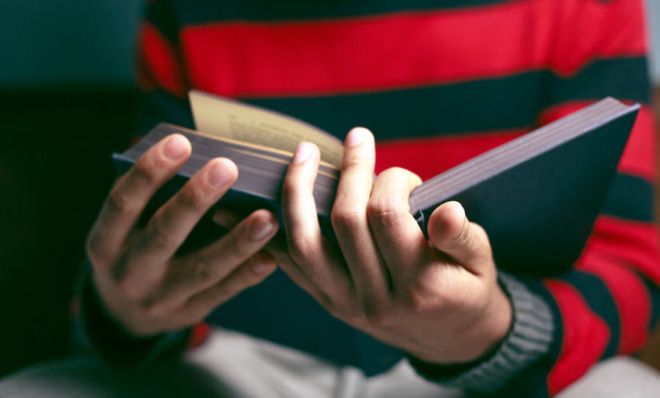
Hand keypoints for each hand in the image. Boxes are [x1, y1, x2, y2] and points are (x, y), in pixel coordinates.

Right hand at [86, 134, 278, 336]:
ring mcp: (160, 297)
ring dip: (236, 242)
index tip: (180, 141)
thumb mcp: (122, 226)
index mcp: (106, 242)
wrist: (124, 315)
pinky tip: (269, 256)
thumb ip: (143, 192)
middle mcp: (129, 272)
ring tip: (267, 217)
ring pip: (202, 269)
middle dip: (195, 199)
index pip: (123, 203)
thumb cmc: (131, 249)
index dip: (149, 172)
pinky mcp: (190, 312)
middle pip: (164, 233)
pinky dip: (247, 274)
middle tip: (227, 167)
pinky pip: (223, 292)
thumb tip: (170, 142)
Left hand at [269, 128, 511, 363]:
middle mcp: (376, 298)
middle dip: (349, 171)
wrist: (449, 339)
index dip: (393, 180)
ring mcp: (346, 303)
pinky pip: (292, 264)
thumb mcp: (481, 263)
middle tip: (357, 139)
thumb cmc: (466, 289)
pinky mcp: (328, 302)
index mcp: (419, 286)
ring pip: (305, 244)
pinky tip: (272, 199)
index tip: (407, 177)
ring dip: (299, 192)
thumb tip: (446, 210)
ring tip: (304, 154)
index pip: (387, 216)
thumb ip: (462, 237)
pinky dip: (279, 230)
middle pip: (345, 221)